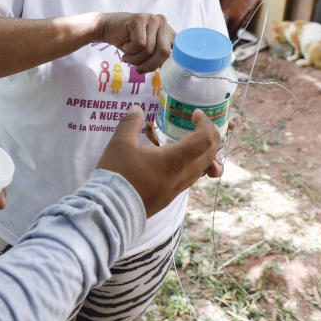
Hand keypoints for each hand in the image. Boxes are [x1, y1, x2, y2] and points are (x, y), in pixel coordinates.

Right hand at [96, 107, 219, 215]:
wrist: (109, 211)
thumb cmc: (117, 175)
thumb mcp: (120, 143)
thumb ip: (130, 123)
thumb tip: (136, 109)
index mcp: (174, 160)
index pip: (205, 139)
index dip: (205, 123)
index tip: (194, 114)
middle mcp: (182, 176)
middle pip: (211, 154)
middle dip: (210, 135)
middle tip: (197, 123)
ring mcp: (177, 188)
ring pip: (203, 168)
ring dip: (202, 151)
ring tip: (188, 139)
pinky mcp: (170, 197)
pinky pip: (191, 177)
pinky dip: (192, 164)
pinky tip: (175, 158)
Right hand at [98, 13, 174, 72]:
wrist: (106, 28)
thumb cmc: (127, 41)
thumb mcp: (146, 50)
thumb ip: (158, 56)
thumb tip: (169, 72)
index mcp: (167, 30)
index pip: (176, 51)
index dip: (167, 64)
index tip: (156, 71)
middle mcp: (162, 22)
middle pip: (164, 52)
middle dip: (150, 65)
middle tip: (138, 70)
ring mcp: (151, 19)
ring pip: (149, 50)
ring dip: (136, 59)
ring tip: (128, 56)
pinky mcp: (139, 19)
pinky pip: (139, 44)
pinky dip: (130, 50)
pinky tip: (125, 45)